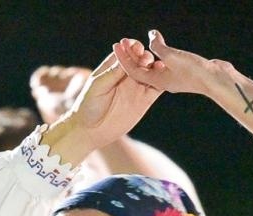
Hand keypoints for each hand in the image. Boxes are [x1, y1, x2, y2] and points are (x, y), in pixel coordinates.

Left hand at [41, 43, 162, 164]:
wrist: (91, 131)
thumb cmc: (88, 105)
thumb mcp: (97, 86)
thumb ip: (112, 72)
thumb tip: (126, 56)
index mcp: (114, 67)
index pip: (127, 51)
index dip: (133, 47)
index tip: (136, 47)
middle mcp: (127, 75)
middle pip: (141, 59)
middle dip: (145, 56)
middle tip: (146, 59)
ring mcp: (137, 86)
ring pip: (151, 72)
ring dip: (156, 67)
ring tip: (158, 66)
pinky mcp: (145, 100)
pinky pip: (157, 88)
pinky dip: (163, 81)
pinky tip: (165, 78)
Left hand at [116, 30, 218, 95]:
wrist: (218, 81)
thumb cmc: (195, 71)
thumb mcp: (173, 57)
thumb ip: (159, 47)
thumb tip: (151, 36)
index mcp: (155, 82)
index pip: (132, 69)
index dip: (123, 57)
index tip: (117, 44)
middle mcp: (161, 81)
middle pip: (141, 68)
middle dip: (132, 55)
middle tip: (126, 41)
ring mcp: (170, 79)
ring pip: (152, 66)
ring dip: (145, 55)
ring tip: (138, 43)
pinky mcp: (179, 74)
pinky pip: (163, 64)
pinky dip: (158, 55)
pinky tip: (158, 44)